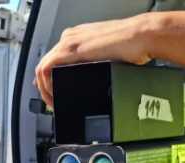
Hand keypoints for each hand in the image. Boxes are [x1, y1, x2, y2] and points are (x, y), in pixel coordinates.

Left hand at [34, 13, 158, 107]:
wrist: (141, 36)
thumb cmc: (133, 45)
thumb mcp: (108, 59)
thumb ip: (95, 67)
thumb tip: (93, 82)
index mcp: (78, 38)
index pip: (54, 61)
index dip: (50, 81)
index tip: (55, 96)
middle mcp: (69, 37)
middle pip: (46, 65)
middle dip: (46, 88)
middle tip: (53, 104)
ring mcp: (69, 42)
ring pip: (42, 68)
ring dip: (45, 89)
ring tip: (54, 103)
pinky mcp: (71, 49)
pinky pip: (46, 69)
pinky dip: (46, 85)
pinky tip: (54, 95)